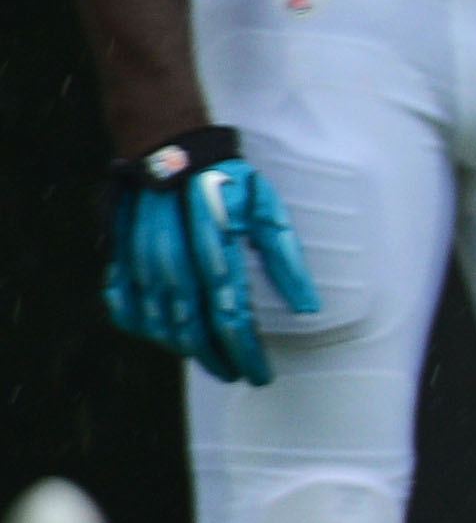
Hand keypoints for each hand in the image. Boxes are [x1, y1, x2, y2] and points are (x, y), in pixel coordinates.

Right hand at [102, 128, 320, 387]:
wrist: (168, 147)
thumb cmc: (227, 180)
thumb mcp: (267, 210)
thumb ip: (285, 260)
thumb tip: (309, 308)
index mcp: (217, 255)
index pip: (233, 322)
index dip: (247, 355)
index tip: (261, 375)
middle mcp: (175, 266)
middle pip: (195, 333)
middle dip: (219, 360)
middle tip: (238, 374)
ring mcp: (142, 266)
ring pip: (161, 327)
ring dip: (187, 348)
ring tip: (211, 359)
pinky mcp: (120, 260)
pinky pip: (126, 309)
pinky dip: (146, 328)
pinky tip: (166, 335)